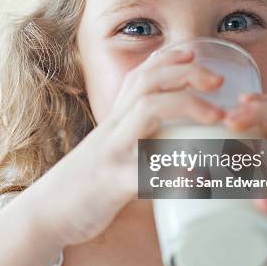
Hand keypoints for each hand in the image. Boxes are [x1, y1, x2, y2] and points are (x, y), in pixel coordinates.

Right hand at [34, 48, 224, 246]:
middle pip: (146, 83)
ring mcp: (112, 154)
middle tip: (218, 80)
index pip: (139, 76)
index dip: (167, 59)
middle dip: (185, 73)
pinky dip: (174, 172)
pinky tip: (198, 175)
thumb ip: (133, 139)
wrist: (48, 213)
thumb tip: (167, 139)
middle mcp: (112, 130)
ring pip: (146, 112)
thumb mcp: (108, 151)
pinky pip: (144, 174)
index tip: (194, 52)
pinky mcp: (113, 186)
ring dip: (185, 105)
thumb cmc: (84, 183)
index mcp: (114, 122)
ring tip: (217, 115)